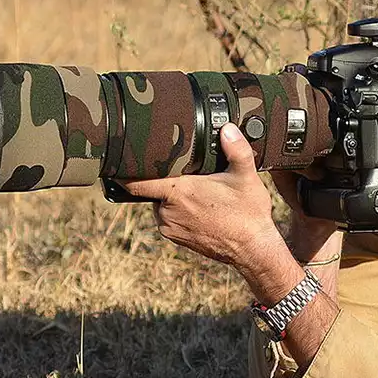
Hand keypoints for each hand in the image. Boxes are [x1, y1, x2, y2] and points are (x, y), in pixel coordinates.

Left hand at [119, 125, 293, 278]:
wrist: (252, 249)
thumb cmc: (248, 214)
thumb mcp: (246, 177)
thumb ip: (237, 149)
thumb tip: (228, 128)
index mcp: (179, 192)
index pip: (135, 182)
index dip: (126, 170)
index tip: (126, 159)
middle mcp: (167, 211)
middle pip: (153, 187)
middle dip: (165, 178)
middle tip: (188, 172)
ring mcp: (170, 227)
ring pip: (160, 201)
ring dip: (172, 195)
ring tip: (198, 191)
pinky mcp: (175, 237)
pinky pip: (167, 216)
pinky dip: (178, 209)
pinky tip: (200, 207)